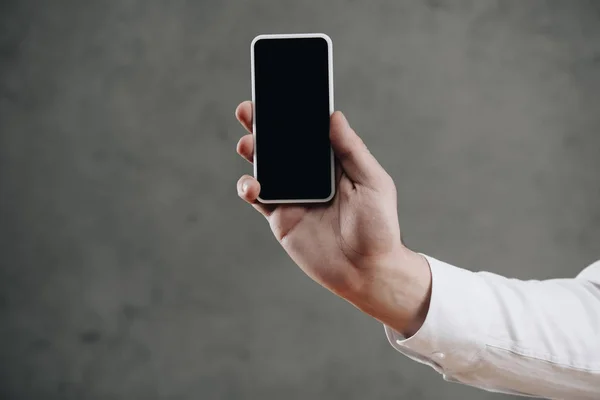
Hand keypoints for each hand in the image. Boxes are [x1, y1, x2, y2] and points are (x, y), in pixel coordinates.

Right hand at [235, 101, 430, 335]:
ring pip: (265, 166)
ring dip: (252, 151)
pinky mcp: (281, 217)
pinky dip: (249, 187)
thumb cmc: (379, 227)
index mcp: (333, 163)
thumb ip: (351, 150)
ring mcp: (294, 195)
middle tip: (248, 110)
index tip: (278, 93)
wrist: (367, 272)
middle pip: (281, 145)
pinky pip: (258, 197)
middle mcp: (310, 175)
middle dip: (263, 125)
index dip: (292, 113)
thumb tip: (334, 116)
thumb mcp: (373, 182)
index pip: (308, 132)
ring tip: (247, 144)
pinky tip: (252, 184)